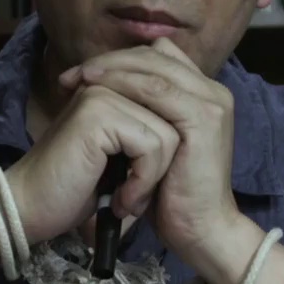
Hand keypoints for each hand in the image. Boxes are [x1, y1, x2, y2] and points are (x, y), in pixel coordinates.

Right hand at [2, 74, 179, 246]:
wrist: (31, 210)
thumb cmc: (73, 189)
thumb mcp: (121, 158)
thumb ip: (145, 132)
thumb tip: (185, 129)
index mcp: (110, 87)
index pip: (167, 98)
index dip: (164, 149)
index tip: (135, 180)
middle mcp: (106, 83)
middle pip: (172, 116)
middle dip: (160, 163)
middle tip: (132, 194)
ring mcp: (100, 95)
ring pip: (167, 134)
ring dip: (151, 178)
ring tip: (124, 198)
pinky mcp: (97, 113)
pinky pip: (153, 145)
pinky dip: (142, 181)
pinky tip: (119, 199)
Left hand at [55, 38, 242, 266]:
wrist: (199, 229)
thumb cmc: (170, 194)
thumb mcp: (153, 146)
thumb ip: (141, 116)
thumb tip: (101, 93)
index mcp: (202, 94)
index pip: (157, 56)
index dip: (118, 59)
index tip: (81, 73)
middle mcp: (212, 91)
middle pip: (153, 55)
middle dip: (108, 60)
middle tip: (71, 74)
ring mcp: (211, 103)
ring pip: (152, 67)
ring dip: (111, 69)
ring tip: (78, 79)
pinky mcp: (202, 119)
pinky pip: (156, 89)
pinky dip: (123, 85)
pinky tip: (96, 90)